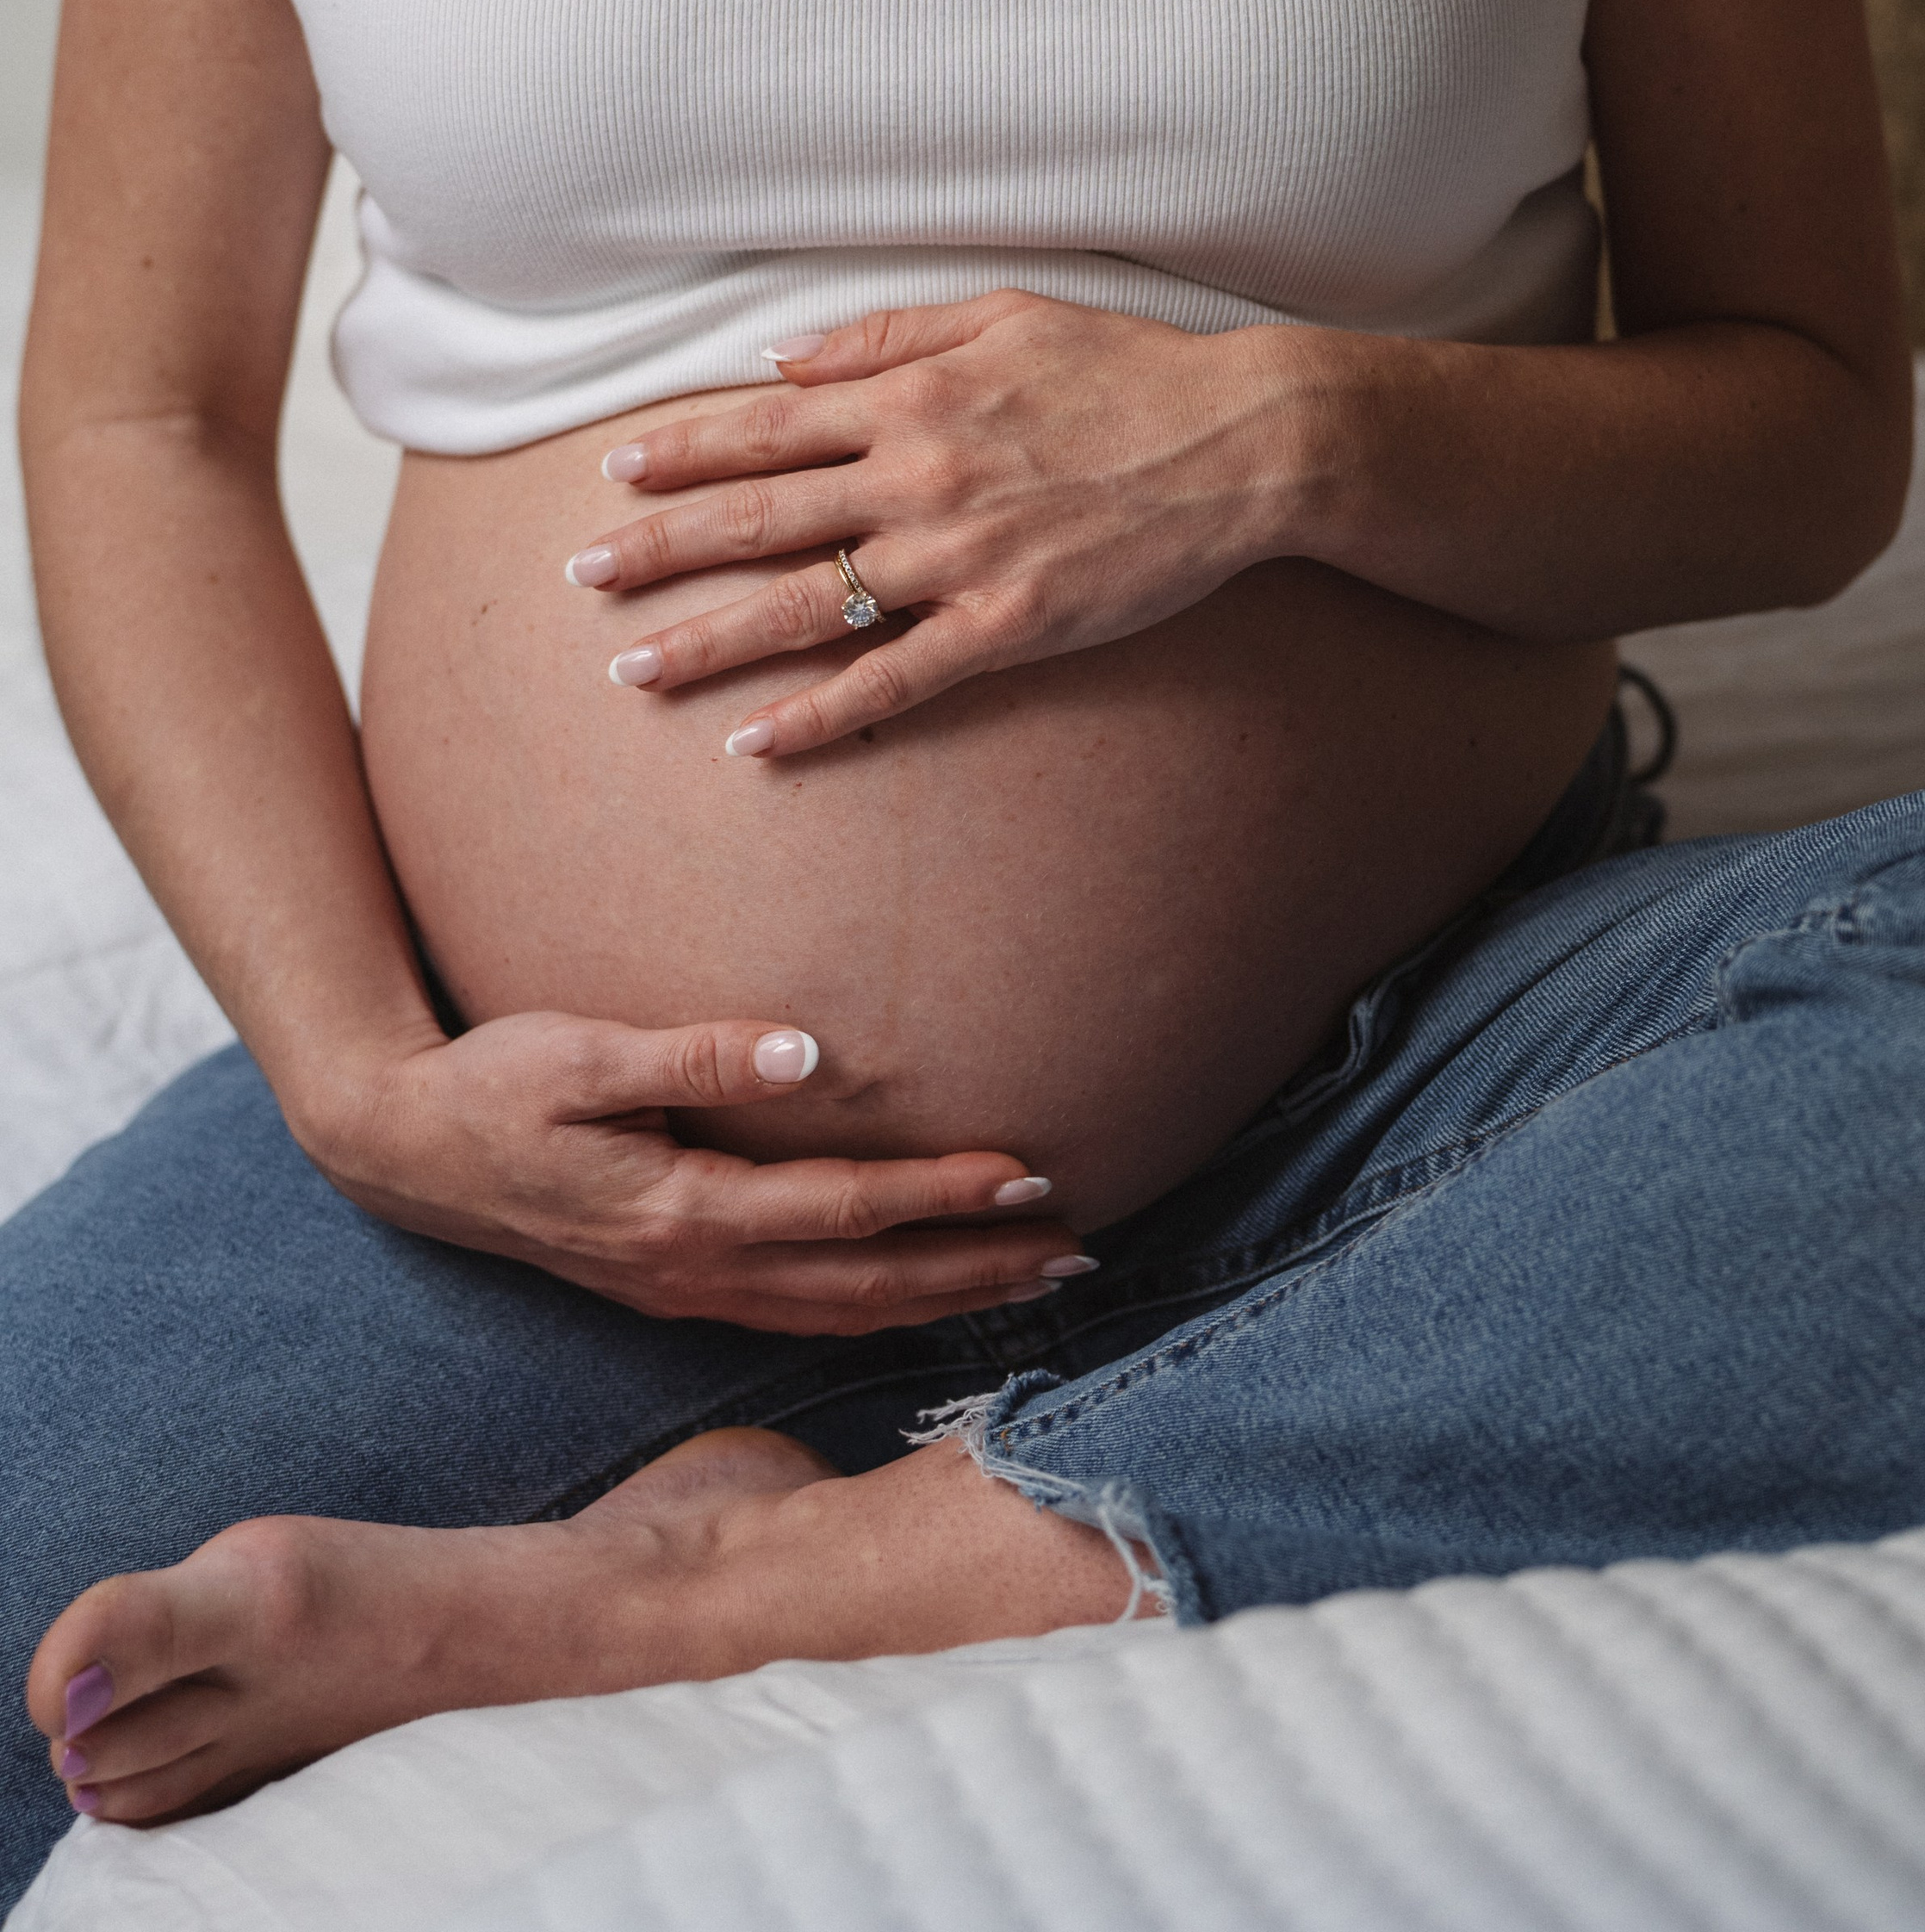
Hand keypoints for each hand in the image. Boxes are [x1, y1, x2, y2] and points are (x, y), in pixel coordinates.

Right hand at [302, 1006, 1084, 1330]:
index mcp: (683, 1212)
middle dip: (978, 1270)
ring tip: (1036, 1280)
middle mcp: (695, 1272)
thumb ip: (694, 1054)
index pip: (847, 1211)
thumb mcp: (579, 1052)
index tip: (1033, 1173)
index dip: (945, 1195)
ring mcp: (686, 1294)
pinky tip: (922, 1295)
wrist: (401, 1150)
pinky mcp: (676, 1290)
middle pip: (867, 1285)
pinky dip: (878, 1311)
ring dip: (943, 1299)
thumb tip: (804, 1049)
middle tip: (1081, 1250)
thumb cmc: (493, 1086)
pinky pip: (804, 1316)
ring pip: (843, 1313)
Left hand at [564, 292, 1312, 753]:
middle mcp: (920, 476)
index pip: (767, 426)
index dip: (684, 452)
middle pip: (761, 517)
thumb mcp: (1005, 314)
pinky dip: (818, 715)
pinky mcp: (1008, 626)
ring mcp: (960, 558)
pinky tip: (755, 743)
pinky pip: (893, 681)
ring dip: (709, 641)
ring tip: (631, 671)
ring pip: (806, 607)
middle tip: (579, 579)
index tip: (612, 473)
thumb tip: (780, 361)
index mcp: (914, 396)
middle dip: (658, 550)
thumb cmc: (1130, 369)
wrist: (1245, 441)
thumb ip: (887, 334)